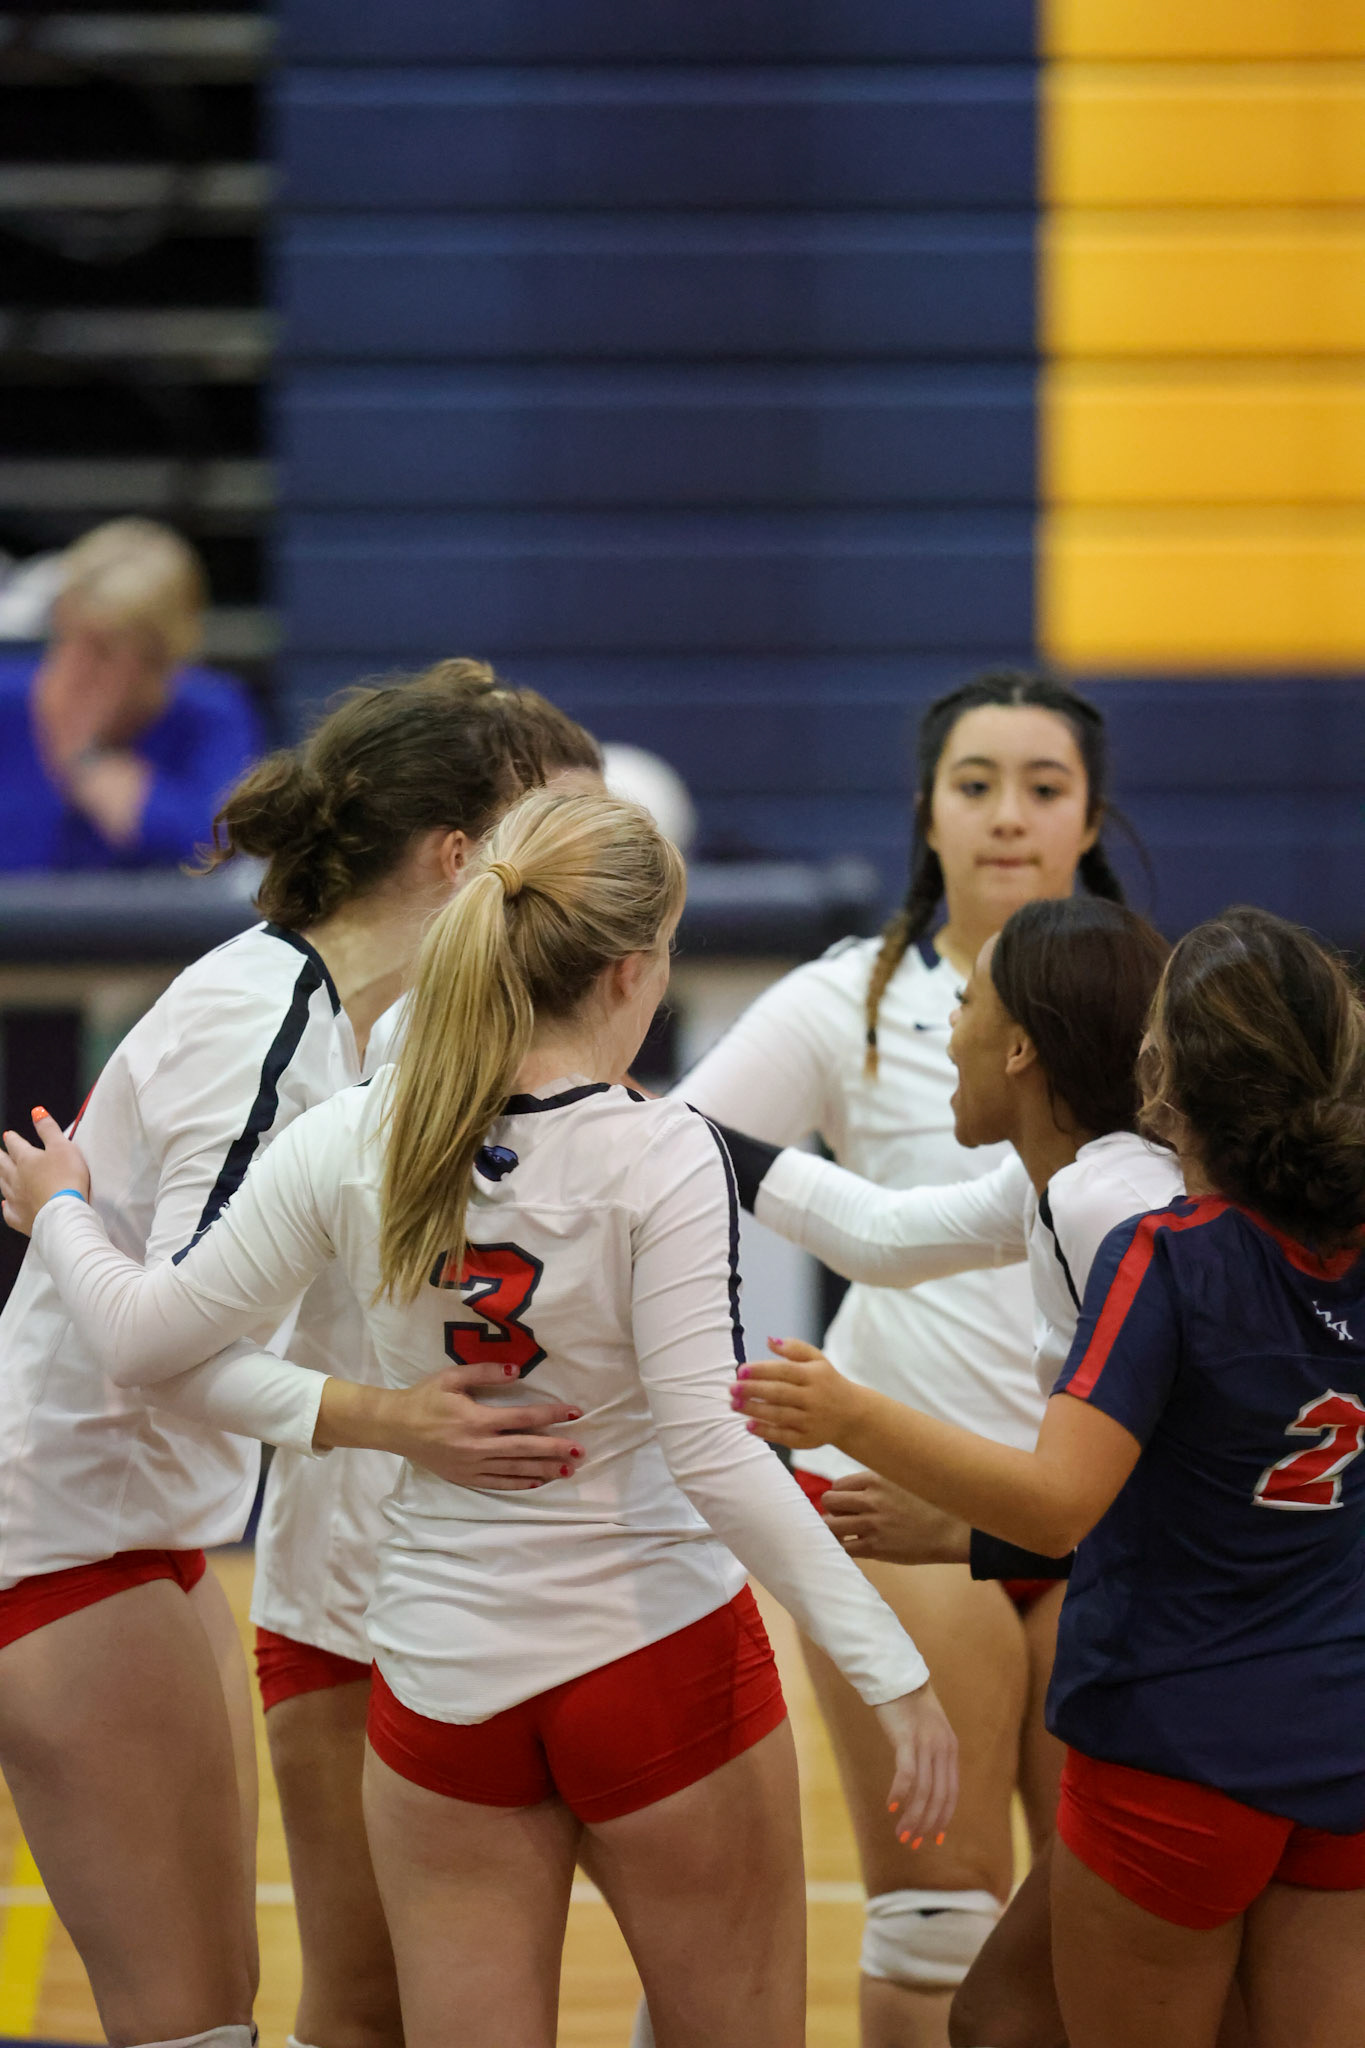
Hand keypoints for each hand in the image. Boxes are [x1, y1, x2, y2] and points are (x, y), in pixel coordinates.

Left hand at [0, 1109, 89, 1234]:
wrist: (64, 1213)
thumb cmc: (66, 1179)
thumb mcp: (63, 1146)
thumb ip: (48, 1129)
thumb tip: (37, 1112)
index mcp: (26, 1159)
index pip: (16, 1145)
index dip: (12, 1139)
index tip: (9, 1136)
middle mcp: (16, 1178)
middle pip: (3, 1165)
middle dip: (0, 1157)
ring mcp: (16, 1199)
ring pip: (2, 1185)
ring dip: (0, 1177)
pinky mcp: (21, 1218)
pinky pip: (8, 1211)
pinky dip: (5, 1206)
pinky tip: (5, 1204)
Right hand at [318, 1366, 587, 1491]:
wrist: (394, 1427)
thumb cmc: (424, 1398)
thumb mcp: (451, 1378)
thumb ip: (485, 1372)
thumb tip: (518, 1371)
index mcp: (477, 1419)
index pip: (523, 1419)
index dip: (551, 1416)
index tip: (574, 1413)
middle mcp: (478, 1446)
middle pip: (525, 1449)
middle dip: (555, 1449)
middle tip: (581, 1450)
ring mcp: (472, 1465)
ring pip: (516, 1470)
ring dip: (544, 1469)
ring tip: (568, 1469)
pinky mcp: (465, 1477)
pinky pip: (498, 1483)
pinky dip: (520, 1483)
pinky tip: (538, 1481)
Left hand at [729, 1336, 863, 1450]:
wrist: (853, 1415)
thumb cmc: (827, 1383)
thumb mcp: (818, 1361)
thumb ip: (795, 1348)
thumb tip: (769, 1340)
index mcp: (815, 1376)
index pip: (785, 1371)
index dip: (762, 1370)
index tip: (740, 1370)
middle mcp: (814, 1398)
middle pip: (780, 1394)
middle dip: (754, 1390)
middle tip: (731, 1388)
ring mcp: (812, 1420)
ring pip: (780, 1415)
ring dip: (755, 1411)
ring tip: (734, 1405)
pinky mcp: (809, 1439)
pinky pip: (785, 1437)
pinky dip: (766, 1432)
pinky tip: (749, 1426)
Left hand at [823, 1471, 970, 1565]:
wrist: (950, 1530)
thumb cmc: (928, 1505)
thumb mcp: (902, 1480)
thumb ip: (877, 1483)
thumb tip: (854, 1489)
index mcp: (876, 1479)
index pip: (838, 1485)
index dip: (840, 1495)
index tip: (847, 1504)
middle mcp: (870, 1499)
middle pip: (829, 1501)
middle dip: (832, 1510)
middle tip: (842, 1517)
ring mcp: (871, 1524)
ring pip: (830, 1525)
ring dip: (833, 1529)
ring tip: (843, 1533)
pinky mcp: (875, 1547)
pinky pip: (843, 1547)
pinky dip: (841, 1547)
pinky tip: (851, 1546)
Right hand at [873, 1684, 958, 1847]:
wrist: (897, 1677)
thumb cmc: (908, 1707)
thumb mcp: (927, 1733)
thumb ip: (931, 1756)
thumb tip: (924, 1785)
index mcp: (950, 1750)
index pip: (951, 1793)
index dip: (943, 1818)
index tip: (933, 1839)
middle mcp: (943, 1749)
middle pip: (939, 1797)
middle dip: (926, 1825)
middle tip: (910, 1843)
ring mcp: (926, 1743)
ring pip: (924, 1791)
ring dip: (913, 1817)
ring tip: (901, 1834)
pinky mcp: (907, 1737)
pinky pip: (908, 1772)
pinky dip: (901, 1792)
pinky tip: (891, 1806)